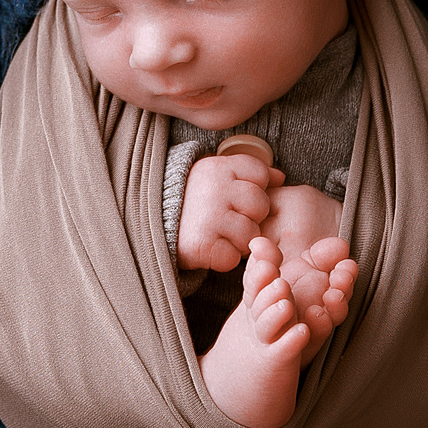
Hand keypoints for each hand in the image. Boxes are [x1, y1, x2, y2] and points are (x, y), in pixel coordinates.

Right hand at [178, 153, 282, 272]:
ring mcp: (209, 217)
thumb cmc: (191, 199)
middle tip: (229, 220)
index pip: (260, 174)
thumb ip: (248, 172)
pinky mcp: (201, 244)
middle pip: (261, 205)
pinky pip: (232, 258)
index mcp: (219, 167)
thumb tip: (280, 177)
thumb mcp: (216, 175)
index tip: (238, 197)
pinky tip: (210, 248)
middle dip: (251, 217)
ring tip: (219, 235)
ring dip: (239, 241)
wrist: (146, 222)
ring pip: (251, 234)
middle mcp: (215, 189)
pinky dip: (223, 259)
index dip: (256, 188)